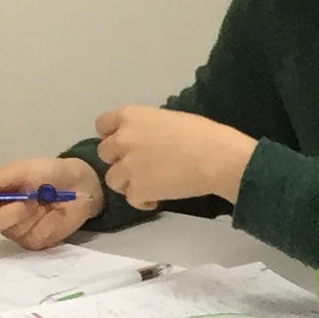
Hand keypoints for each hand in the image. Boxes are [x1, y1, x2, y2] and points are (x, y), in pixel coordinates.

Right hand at [0, 157, 103, 249]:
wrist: (81, 185)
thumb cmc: (48, 172)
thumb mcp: (23, 170)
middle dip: (10, 211)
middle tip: (29, 198)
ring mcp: (17, 231)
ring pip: (13, 232)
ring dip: (31, 216)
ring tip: (45, 201)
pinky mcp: (36, 242)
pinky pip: (33, 239)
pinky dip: (47, 225)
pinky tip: (56, 214)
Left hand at [92, 107, 258, 213]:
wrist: (216, 158)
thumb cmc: (202, 134)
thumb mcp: (166, 118)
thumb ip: (146, 127)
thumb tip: (145, 140)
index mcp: (130, 116)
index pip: (102, 124)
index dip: (111, 136)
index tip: (125, 145)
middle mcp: (123, 139)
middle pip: (104, 153)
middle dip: (119, 160)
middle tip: (139, 167)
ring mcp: (128, 165)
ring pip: (112, 179)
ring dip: (127, 183)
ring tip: (146, 186)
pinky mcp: (138, 189)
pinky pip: (130, 199)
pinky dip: (142, 201)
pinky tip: (156, 199)